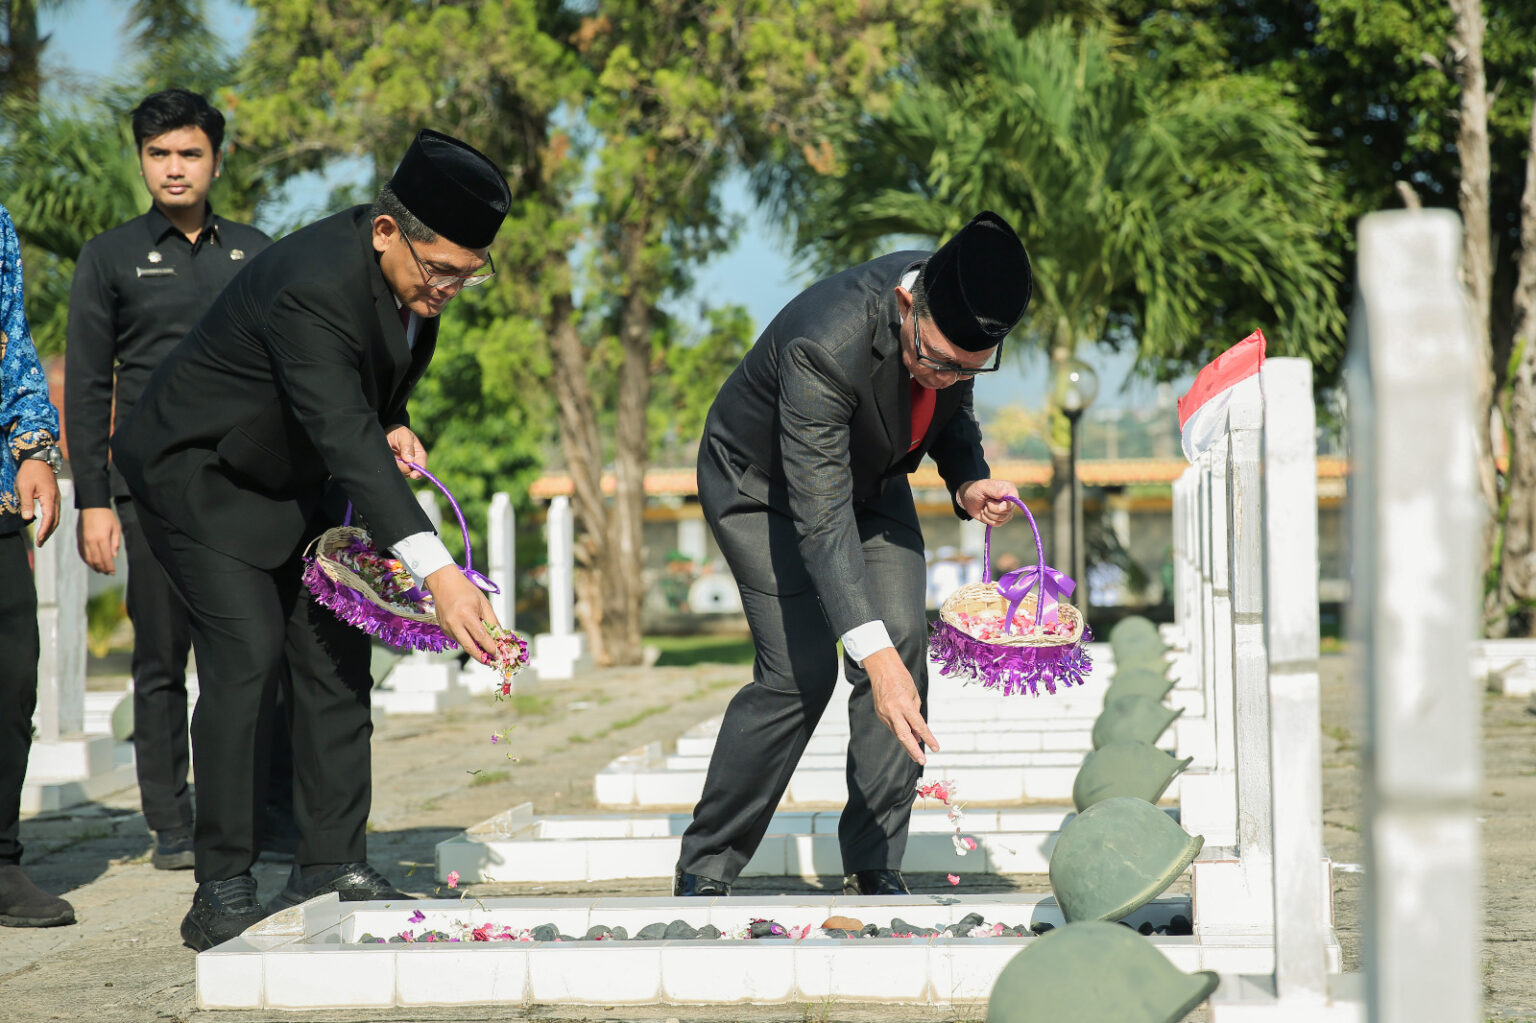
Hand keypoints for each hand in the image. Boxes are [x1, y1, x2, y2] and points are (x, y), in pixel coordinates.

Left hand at [16, 460, 59, 547]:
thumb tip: (29, 519)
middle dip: (48, 533)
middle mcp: (56, 500)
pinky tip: (46, 525)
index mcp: (49, 498)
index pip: (49, 518)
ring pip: (56, 518)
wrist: (39, 459)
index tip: (39, 540)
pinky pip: (55, 513)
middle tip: (40, 543)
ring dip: (50, 529)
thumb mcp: (25, 487)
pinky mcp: (54, 497)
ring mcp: (56, 499)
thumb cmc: (31, 472)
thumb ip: (27, 503)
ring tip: (42, 538)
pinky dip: (51, 522)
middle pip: (55, 521)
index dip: (44, 530)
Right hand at [77, 506, 121, 573]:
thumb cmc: (106, 516)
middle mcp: (91, 541)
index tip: (113, 572)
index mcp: (102, 538)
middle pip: (96, 560)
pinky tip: (91, 563)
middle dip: (103, 568)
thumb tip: (114, 556)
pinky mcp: (79, 539)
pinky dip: (86, 560)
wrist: (91, 506)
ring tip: (100, 570)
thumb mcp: (116, 528)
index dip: (109, 567)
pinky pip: (82, 553)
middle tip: (108, 573)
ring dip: (94, 566)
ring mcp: (83, 541)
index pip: (106, 558)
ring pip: (88, 558)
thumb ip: (115, 543)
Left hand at [385, 425, 426, 478]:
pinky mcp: (394, 469)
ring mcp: (402, 467)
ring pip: (401, 473)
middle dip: (403, 468)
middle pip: (410, 472)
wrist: (384, 433)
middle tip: (395, 458)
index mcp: (419, 455)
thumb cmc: (397, 432)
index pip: (422, 467)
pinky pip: (393, 472)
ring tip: (391, 454)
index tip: (413, 475)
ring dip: (396, 466)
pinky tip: (387, 458)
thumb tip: (410, 461)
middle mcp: (412, 463)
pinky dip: (390, 466)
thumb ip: (407, 446)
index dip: (419, 472)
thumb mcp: (403, 435)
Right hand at [425, 565, 498, 663]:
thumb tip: (500, 637)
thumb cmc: (466, 590)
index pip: (481, 637)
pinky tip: (473, 638)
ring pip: (464, 644)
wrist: (443, 582)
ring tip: (486, 652)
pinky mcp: (443, 629)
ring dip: (475, 649)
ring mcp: (447, 627)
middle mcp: (454, 623)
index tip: (498, 655)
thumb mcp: (483, 603)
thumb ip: (492, 621)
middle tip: (492, 662)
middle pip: (470, 647)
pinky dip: (467, 640)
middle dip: (481, 657)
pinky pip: (458, 639)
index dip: (491, 648)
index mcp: (466, 615)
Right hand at [862, 647, 938, 764]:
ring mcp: (884, 713)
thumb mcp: (914, 695)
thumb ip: (916, 714)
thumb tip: (917, 733)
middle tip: (922, 761)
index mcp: (904, 704)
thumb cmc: (901, 678)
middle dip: (913, 750)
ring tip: (917, 753)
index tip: (935, 748)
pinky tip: (908, 736)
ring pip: (897, 733)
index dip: (928, 738)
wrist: (882, 669)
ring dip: (908, 743)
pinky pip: (892, 726)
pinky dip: (900, 732)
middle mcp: (893, 711)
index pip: (919, 726)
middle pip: (904, 736)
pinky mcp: (880, 714)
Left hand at [958, 479, 1019, 526]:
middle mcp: (1011, 501)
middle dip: (991, 508)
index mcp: (1010, 489)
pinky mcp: (1002, 519)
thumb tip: (1004, 494)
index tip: (990, 502)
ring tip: (985, 505)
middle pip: (1006, 512)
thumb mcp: (983, 486)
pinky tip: (985, 511)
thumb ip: (995, 489)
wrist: (969, 498)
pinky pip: (997, 524)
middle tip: (986, 501)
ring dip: (988, 513)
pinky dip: (987, 519)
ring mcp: (1007, 511)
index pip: (1014, 501)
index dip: (1003, 505)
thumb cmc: (976, 490)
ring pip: (1001, 519)